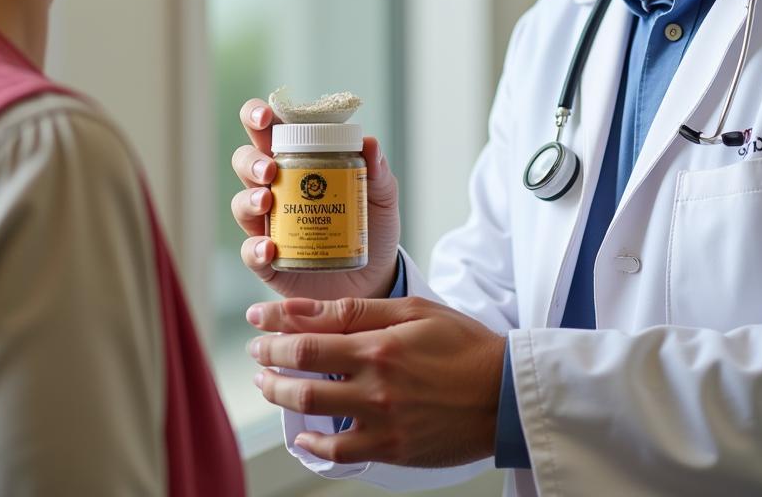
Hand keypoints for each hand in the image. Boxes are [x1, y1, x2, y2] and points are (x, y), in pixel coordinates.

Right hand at [231, 99, 400, 300]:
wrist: (374, 276)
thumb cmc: (372, 226)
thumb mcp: (381, 196)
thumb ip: (377, 171)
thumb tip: (370, 144)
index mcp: (299, 161)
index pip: (270, 131)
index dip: (258, 116)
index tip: (266, 117)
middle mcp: (276, 188)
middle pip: (245, 161)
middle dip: (250, 160)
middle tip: (269, 168)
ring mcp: (270, 223)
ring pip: (241, 202)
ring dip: (248, 198)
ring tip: (266, 201)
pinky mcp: (269, 259)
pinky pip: (250, 251)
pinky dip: (255, 249)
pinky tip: (269, 249)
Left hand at [246, 296, 505, 467]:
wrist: (504, 394)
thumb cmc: (463, 344)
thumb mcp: (414, 311)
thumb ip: (357, 312)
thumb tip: (307, 309)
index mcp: (379, 346)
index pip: (308, 337)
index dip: (274, 329)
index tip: (256, 322)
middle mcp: (374, 385)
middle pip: (300, 375)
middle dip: (269, 362)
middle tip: (258, 353)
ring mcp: (381, 421)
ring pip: (311, 412)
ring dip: (281, 395)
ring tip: (268, 384)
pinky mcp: (391, 450)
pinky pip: (338, 452)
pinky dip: (313, 443)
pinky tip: (303, 433)